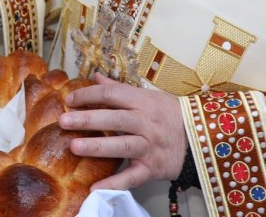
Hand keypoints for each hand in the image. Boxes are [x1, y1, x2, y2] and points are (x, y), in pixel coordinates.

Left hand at [59, 73, 188, 190]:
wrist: (201, 137)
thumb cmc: (170, 114)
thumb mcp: (148, 95)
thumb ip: (119, 88)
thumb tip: (96, 77)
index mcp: (143, 102)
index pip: (113, 94)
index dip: (90, 95)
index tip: (70, 100)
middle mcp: (146, 123)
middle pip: (115, 119)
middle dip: (88, 120)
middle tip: (64, 121)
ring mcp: (149, 146)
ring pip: (122, 146)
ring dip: (97, 147)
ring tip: (74, 147)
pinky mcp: (152, 168)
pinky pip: (132, 176)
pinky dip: (114, 183)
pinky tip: (95, 188)